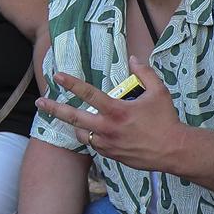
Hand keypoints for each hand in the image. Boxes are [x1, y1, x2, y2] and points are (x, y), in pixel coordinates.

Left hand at [36, 60, 181, 172]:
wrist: (173, 151)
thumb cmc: (166, 120)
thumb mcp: (159, 92)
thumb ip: (144, 73)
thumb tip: (134, 58)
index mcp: (117, 111)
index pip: (89, 94)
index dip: (71, 83)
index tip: (58, 76)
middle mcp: (108, 128)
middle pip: (74, 118)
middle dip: (54, 109)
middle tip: (40, 102)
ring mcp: (107, 144)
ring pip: (81, 133)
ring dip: (74, 125)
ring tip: (70, 117)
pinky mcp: (111, 155)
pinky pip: (93, 144)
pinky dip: (91, 136)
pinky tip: (94, 131)